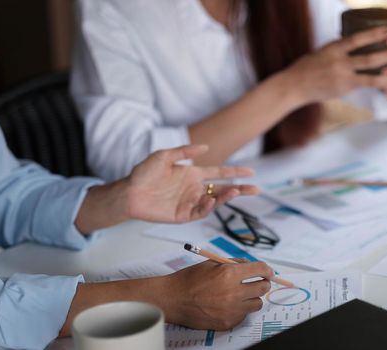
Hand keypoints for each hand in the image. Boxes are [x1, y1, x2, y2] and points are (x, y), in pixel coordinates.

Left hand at [75, 144, 258, 232]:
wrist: (129, 193)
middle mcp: (195, 188)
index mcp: (193, 174)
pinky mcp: (184, 215)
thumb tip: (206, 147)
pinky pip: (201, 211)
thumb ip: (184, 152)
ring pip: (215, 201)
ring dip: (226, 196)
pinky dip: (208, 206)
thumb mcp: (164, 156)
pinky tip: (211, 199)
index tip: (251, 172)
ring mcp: (190, 202)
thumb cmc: (144, 173)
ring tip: (236, 191)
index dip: (235, 172)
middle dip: (240, 189)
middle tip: (256, 189)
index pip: (219, 173)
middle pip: (223, 189)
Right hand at [162, 260, 272, 329]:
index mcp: (229, 274)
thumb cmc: (190, 279)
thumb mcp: (212, 263)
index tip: (268, 272)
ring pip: (257, 304)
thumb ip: (234, 263)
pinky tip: (229, 304)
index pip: (260, 270)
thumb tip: (251, 266)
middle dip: (263, 283)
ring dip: (253, 297)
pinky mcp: (227, 322)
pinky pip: (244, 315)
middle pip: (263, 288)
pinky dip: (240, 309)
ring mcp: (231, 309)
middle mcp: (233, 292)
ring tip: (242, 294)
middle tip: (258, 282)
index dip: (267, 269)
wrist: (173, 299)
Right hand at [282, 26, 386, 105]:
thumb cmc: (305, 68)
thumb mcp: (321, 52)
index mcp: (334, 48)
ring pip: (371, 71)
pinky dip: (382, 82)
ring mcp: (342, 75)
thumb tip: (350, 44)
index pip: (357, 38)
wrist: (294, 86)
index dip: (375, 33)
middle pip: (369, 56)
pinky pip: (367, 84)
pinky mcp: (344, 88)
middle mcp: (339, 61)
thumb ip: (337, 49)